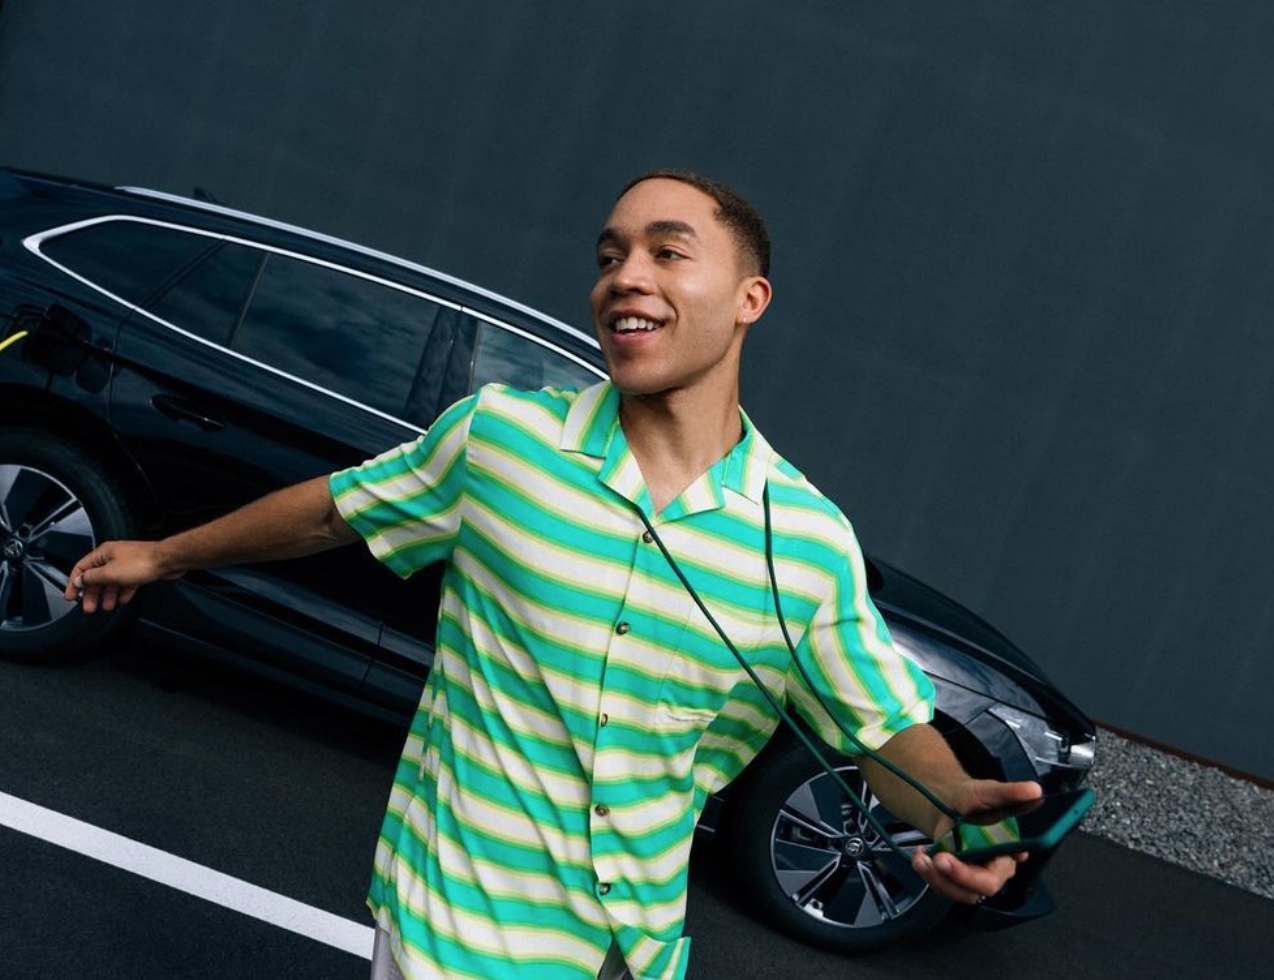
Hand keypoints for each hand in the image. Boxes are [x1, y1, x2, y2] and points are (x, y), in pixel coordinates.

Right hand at [63, 540, 181, 612]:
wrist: (167, 560)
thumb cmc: (142, 561)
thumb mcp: (109, 573)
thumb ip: (92, 577)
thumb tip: (79, 581)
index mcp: (103, 553)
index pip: (81, 568)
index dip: (74, 583)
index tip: (71, 596)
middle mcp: (114, 556)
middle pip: (96, 577)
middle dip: (92, 593)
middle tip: (89, 607)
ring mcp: (126, 563)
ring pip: (112, 581)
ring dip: (107, 595)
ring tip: (106, 607)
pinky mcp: (138, 569)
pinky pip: (126, 582)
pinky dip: (122, 592)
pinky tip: (122, 600)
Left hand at [910, 777, 1042, 904]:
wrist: (948, 802)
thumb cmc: (974, 799)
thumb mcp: (989, 792)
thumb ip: (1010, 793)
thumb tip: (1034, 790)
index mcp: (1008, 852)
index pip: (1006, 869)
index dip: (991, 872)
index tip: (971, 863)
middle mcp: (992, 869)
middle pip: (982, 886)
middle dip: (960, 876)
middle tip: (941, 859)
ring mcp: (971, 876)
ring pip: (960, 892)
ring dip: (938, 878)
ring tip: (921, 859)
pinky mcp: (953, 878)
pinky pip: (943, 886)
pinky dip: (929, 874)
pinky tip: (920, 857)